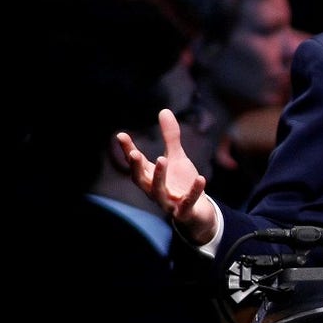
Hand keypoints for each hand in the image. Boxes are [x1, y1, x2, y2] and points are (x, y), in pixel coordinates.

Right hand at [117, 108, 217, 244]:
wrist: (197, 211)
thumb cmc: (181, 183)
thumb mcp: (177, 157)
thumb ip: (170, 137)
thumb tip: (164, 110)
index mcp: (151, 176)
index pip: (136, 163)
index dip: (128, 150)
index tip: (120, 136)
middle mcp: (155, 190)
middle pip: (141, 180)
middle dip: (136, 167)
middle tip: (134, 153)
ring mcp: (168, 202)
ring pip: (158, 192)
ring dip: (159, 176)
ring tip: (162, 159)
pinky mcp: (183, 212)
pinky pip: (187, 203)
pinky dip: (193, 191)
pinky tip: (201, 178)